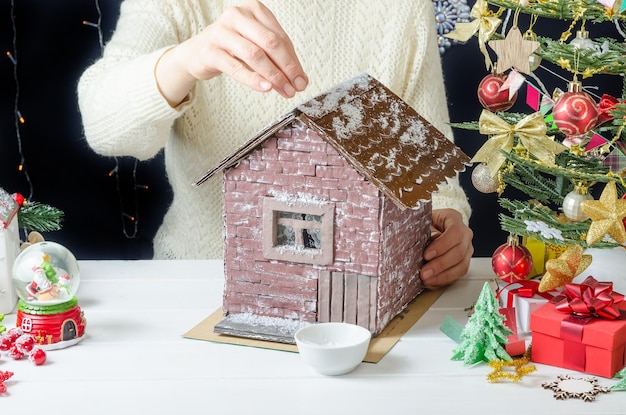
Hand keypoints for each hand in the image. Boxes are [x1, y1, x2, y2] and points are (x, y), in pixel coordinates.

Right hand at [156, 0, 307, 104]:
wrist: (197, 53)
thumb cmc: (232, 48)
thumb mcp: (256, 47)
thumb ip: (277, 59)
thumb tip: (300, 80)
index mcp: (253, 9)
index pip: (280, 37)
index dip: (294, 61)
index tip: (302, 80)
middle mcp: (236, 16)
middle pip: (270, 43)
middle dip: (287, 68)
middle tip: (296, 86)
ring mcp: (221, 32)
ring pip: (254, 54)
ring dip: (273, 76)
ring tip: (284, 90)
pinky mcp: (210, 51)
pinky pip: (235, 67)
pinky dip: (253, 79)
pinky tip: (265, 88)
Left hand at [420, 208, 473, 288]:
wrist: (432, 225)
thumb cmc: (426, 221)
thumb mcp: (422, 221)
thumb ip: (424, 232)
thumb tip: (422, 246)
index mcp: (454, 219)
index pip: (455, 233)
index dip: (442, 246)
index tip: (426, 255)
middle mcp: (465, 234)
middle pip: (459, 252)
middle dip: (440, 265)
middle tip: (424, 273)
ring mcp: (466, 249)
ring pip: (462, 266)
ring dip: (443, 276)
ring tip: (427, 280)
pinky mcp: (463, 261)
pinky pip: (458, 274)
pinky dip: (445, 280)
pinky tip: (432, 282)